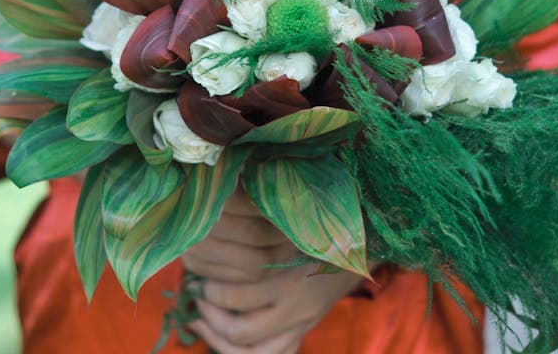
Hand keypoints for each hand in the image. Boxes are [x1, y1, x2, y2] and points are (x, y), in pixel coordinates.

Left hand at [182, 186, 364, 353]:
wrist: (358, 244)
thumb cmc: (316, 227)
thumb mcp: (290, 224)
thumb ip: (257, 227)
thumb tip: (215, 216)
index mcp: (290, 278)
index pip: (237, 298)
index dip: (210, 290)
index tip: (199, 274)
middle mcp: (295, 308)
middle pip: (241, 331)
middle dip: (211, 316)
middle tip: (199, 294)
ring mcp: (300, 324)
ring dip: (221, 340)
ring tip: (203, 320)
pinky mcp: (302, 331)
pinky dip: (243, 352)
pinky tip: (222, 336)